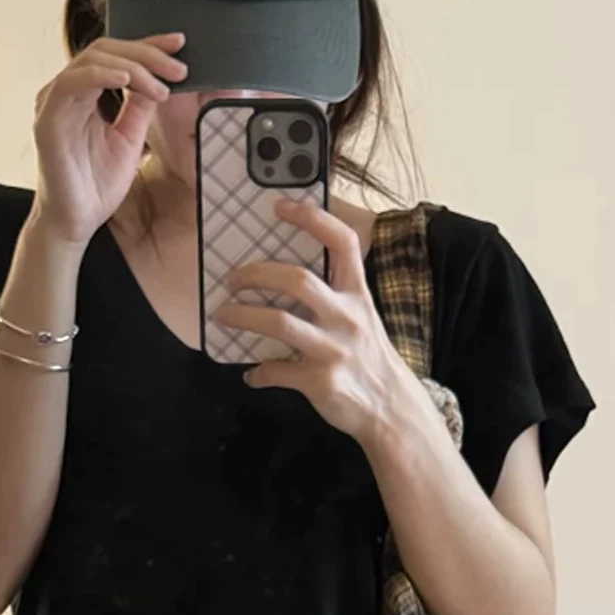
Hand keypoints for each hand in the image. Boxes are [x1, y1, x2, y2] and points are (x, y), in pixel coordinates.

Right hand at [30, 35, 188, 248]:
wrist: (75, 221)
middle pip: (107, 49)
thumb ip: (139, 108)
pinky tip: (126, 79)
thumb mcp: (130, 140)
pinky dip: (101, 75)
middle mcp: (69, 91)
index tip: (179, 45)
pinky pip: (73, 82)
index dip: (148, 46)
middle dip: (147, 54)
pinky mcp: (48, 118)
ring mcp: (56, 101)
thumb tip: (159, 80)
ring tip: (161, 85)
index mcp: (86, 93)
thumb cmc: (95, 185)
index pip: (117, 56)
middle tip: (179, 68)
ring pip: (93, 59)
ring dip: (133, 66)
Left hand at [214, 202, 420, 445]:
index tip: (280, 205)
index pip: (342, 242)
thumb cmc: (369, 358)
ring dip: (242, 317)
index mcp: (358, 294)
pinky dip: (259, 373)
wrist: (391, 409)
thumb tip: (286, 280)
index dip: (312, 217)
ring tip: (223, 315)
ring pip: (278, 322)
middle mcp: (347, 317)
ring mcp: (333, 350)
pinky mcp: (320, 381)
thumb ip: (334, 296)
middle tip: (233, 279)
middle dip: (256, 274)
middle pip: (296, 280)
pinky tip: (252, 374)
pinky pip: (276, 372)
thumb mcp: (363, 318)